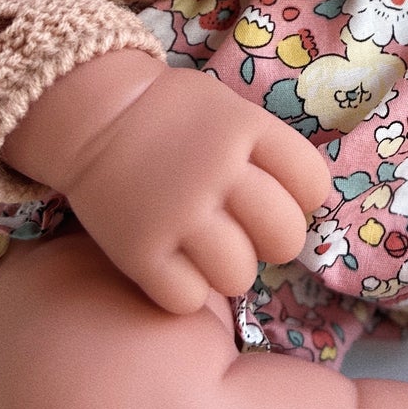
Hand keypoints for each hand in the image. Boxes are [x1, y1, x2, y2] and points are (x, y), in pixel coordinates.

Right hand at [58, 65, 333, 313]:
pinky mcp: (139, 250)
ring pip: (239, 276)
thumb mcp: (229, 109)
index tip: (280, 196)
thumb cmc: (171, 114)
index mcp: (246, 129)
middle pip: (284, 237)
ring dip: (228, 271)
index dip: (302, 198)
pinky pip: (188, 299)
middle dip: (274, 242)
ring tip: (207, 252)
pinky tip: (174, 268)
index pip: (312, 183)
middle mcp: (218, 171)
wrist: (95, 114)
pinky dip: (184, 291)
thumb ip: (264, 150)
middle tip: (247, 233)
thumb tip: (302, 202)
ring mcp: (178, 213)